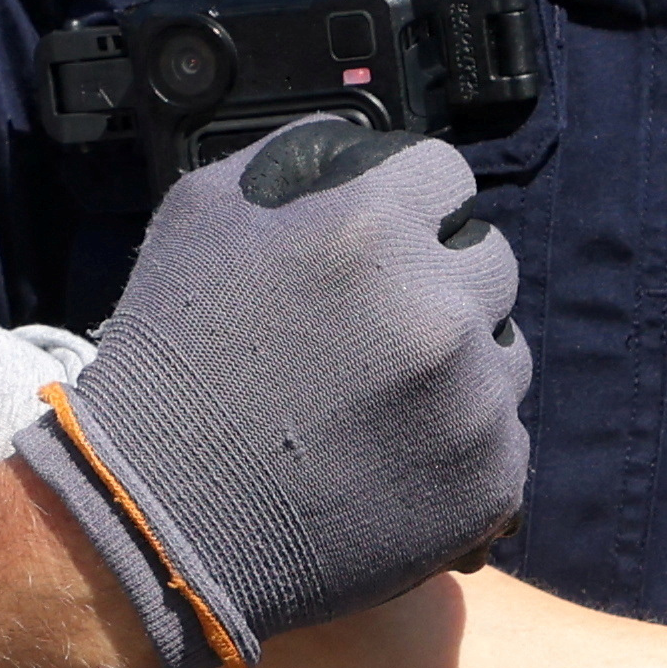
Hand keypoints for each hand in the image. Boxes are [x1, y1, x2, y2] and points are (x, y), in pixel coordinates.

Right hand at [19, 121, 529, 667]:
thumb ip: (288, 159)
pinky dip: (458, 446)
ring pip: (505, 353)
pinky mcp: (489, 481)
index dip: (412, 203)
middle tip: (372, 330)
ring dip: (457, 365)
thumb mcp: (197, 215)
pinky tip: (392, 460)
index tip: (386, 238)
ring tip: (378, 402)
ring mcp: (472, 401)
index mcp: (370, 228)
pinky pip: (504, 439)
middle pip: (490, 261)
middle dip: (438, 281)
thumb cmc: (169, 364)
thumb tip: (352, 147)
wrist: (160, 519)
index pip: (446, 176)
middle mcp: (437, 307)